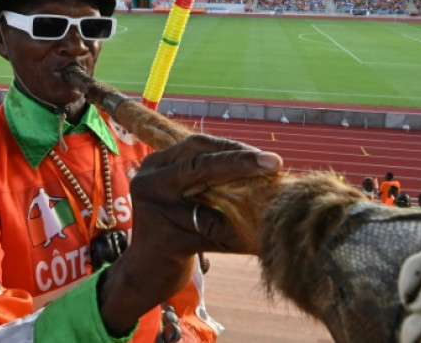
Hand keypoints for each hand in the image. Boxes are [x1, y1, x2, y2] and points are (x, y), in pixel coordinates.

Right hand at [99, 134, 280, 334]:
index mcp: (156, 166)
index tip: (267, 155)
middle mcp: (149, 182)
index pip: (197, 145)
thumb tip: (267, 170)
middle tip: (274, 163)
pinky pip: (211, 232)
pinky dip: (238, 234)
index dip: (233, 147)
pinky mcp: (166, 240)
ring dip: (244, 199)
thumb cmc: (177, 232)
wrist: (145, 276)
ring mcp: (155, 210)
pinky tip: (258, 237)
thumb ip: (215, 182)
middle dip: (240, 161)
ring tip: (273, 198)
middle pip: (200, 163)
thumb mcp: (189, 199)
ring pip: (208, 198)